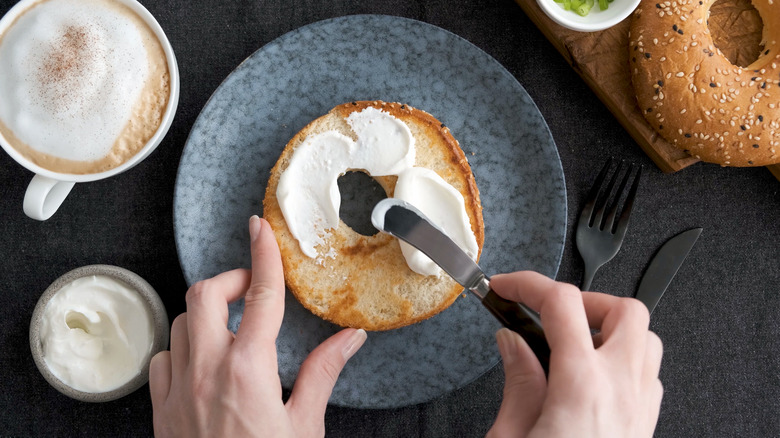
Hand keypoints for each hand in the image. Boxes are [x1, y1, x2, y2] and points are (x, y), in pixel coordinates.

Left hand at [149, 216, 366, 436]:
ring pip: (181, 323)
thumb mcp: (305, 425)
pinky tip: (201, 361)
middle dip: (231, 280)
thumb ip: (324, 373)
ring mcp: (177, 388)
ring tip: (232, 327)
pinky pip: (161, 358)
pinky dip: (181, 346)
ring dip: (207, 314)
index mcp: (249, 369)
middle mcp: (206, 370)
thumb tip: (350, 338)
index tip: (260, 228)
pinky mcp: (159, 409)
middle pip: (206, 295)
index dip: (262, 254)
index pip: (261, 295)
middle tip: (253, 291)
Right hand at [486, 271, 662, 437]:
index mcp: (581, 384)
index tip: (506, 287)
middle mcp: (620, 388)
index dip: (527, 284)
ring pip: (644, 337)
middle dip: (582, 300)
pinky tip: (592, 377)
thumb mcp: (511, 436)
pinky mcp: (646, 424)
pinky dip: (621, 361)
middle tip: (548, 315)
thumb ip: (518, 383)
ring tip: (572, 344)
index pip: (560, 303)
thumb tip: (513, 343)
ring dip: (609, 330)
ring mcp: (640, 406)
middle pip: (622, 309)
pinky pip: (648, 373)